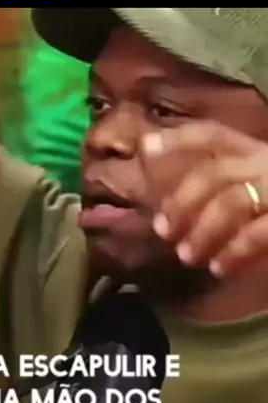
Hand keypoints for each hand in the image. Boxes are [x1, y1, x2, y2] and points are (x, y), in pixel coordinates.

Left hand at [141, 121, 267, 277]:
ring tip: (188, 257)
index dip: (178, 138)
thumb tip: (177, 211)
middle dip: (182, 201)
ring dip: (202, 231)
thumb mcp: (262, 186)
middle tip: (163, 230)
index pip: (214, 135)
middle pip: (215, 172)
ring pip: (231, 202)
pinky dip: (234, 251)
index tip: (145, 147)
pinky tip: (220, 267)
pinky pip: (258, 231)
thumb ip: (230, 189)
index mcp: (260, 152)